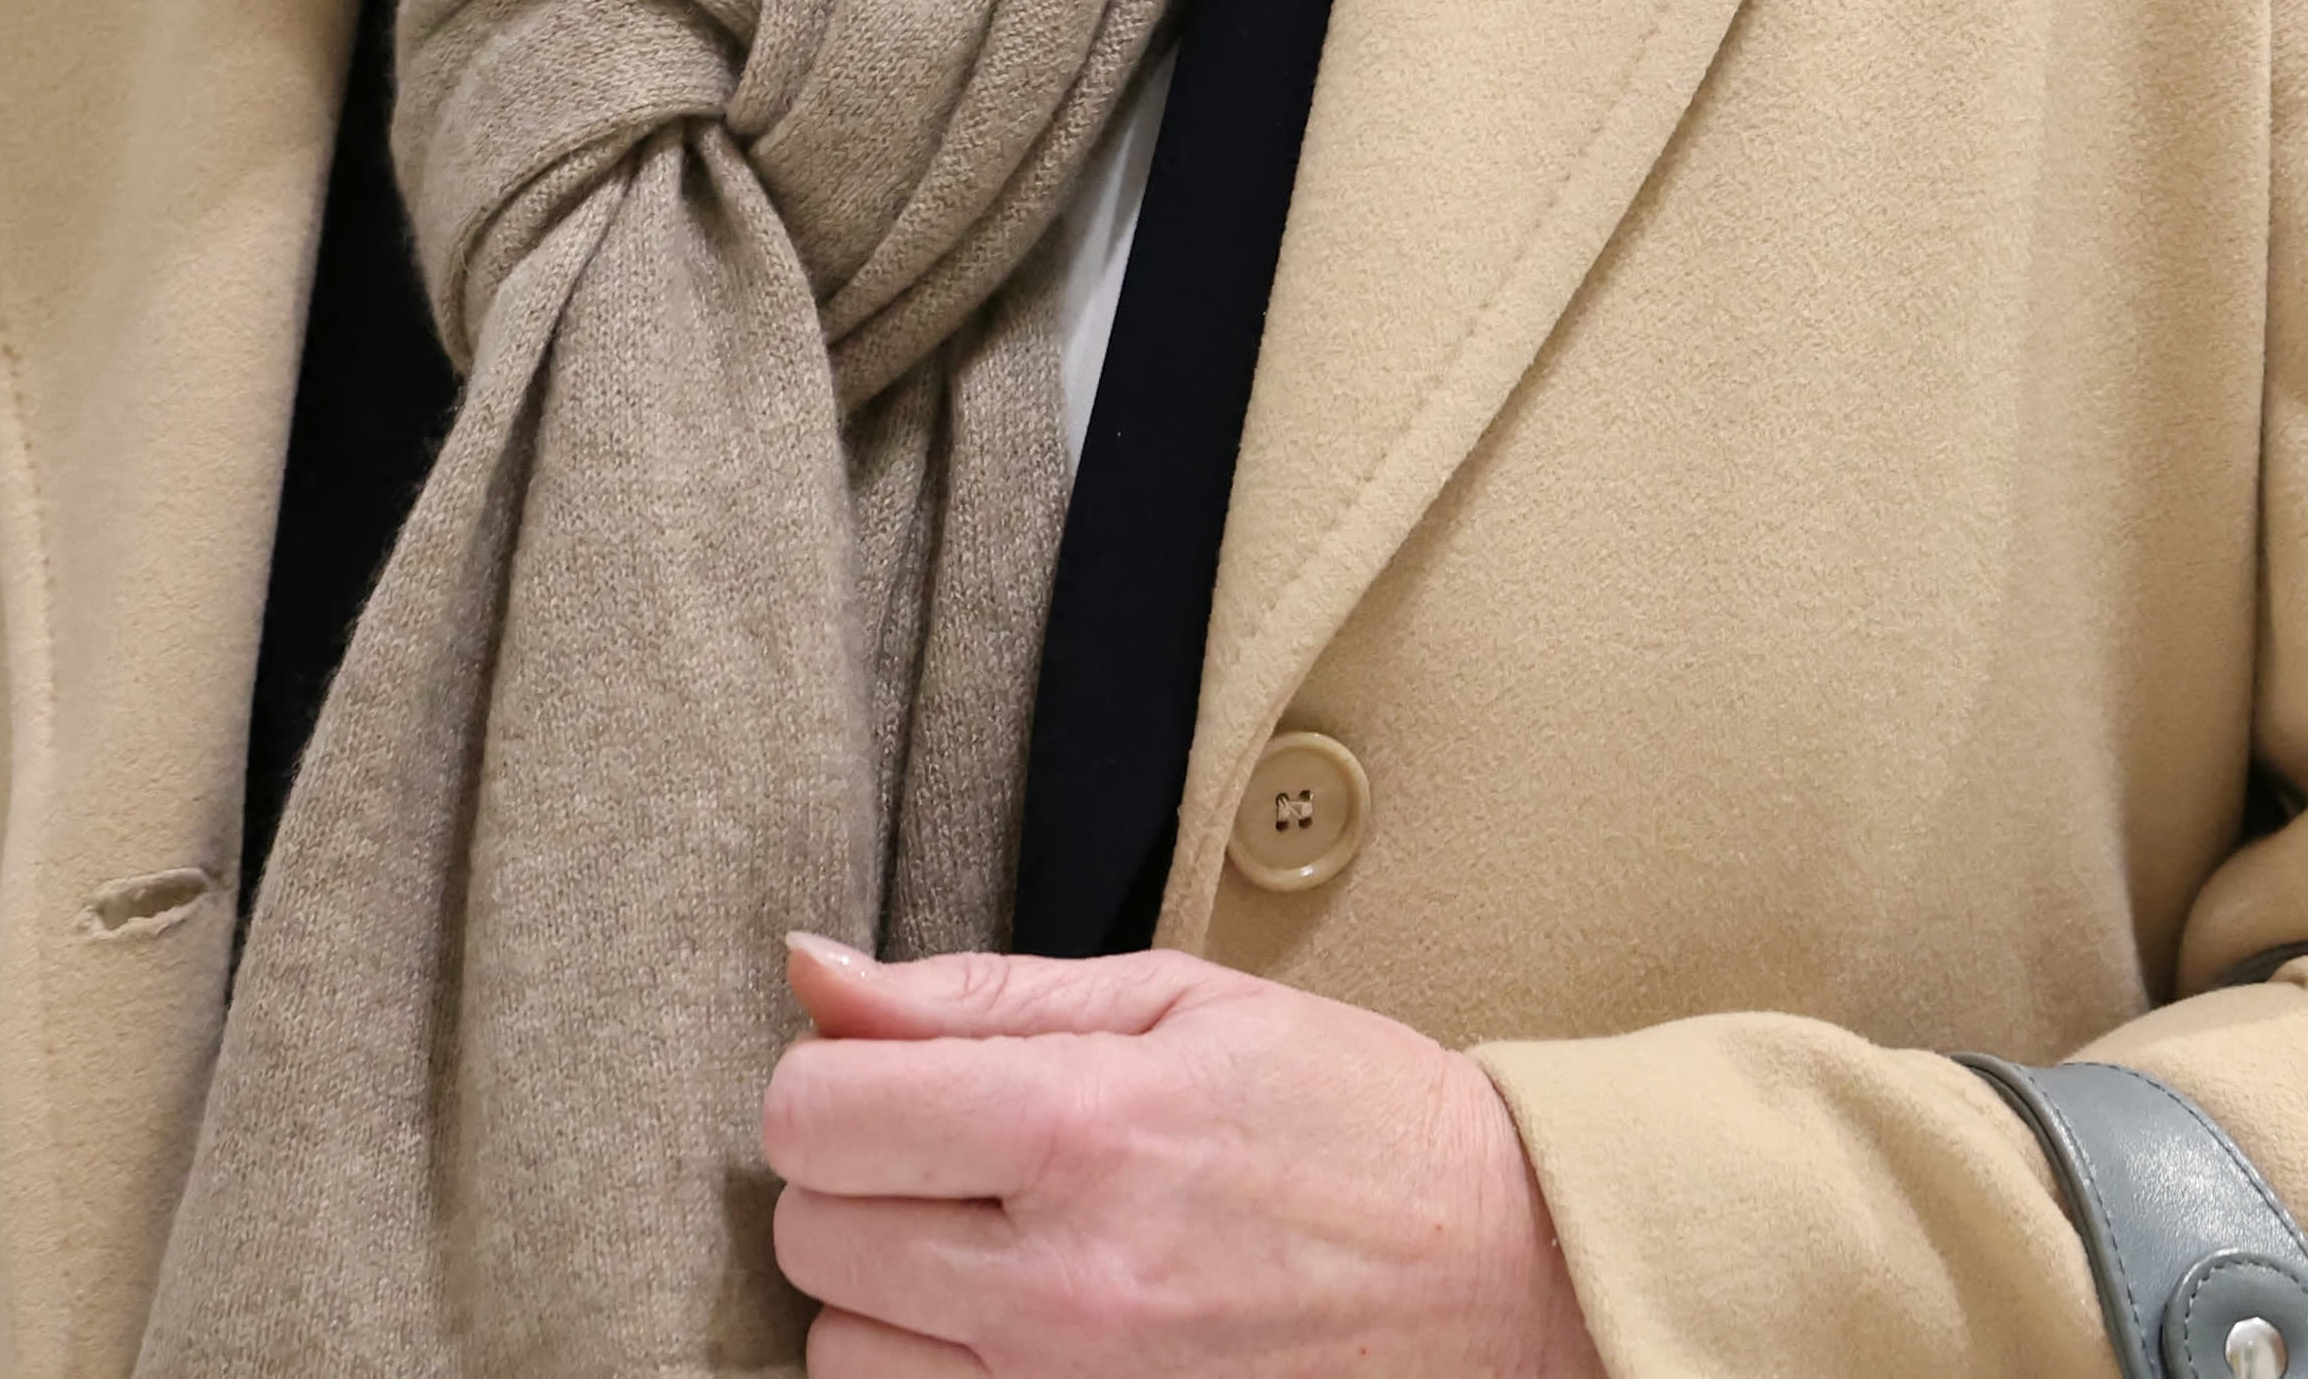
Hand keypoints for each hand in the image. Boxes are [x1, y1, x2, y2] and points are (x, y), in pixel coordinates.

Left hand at [761, 933, 1604, 1377]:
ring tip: (995, 1249)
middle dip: (860, 1181)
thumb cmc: (1346, 1116)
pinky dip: (943, 1374)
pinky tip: (1014, 1327)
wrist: (1500, 1272)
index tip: (897, 1079)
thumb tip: (807, 968)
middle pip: (811, 1237)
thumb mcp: (1176, 1003)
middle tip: (959, 1158)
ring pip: (844, 1354)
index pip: (813, 1116)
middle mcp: (1062, 1285)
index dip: (834, 1081)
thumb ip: (973, 993)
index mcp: (1081, 1128)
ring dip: (890, 1297)